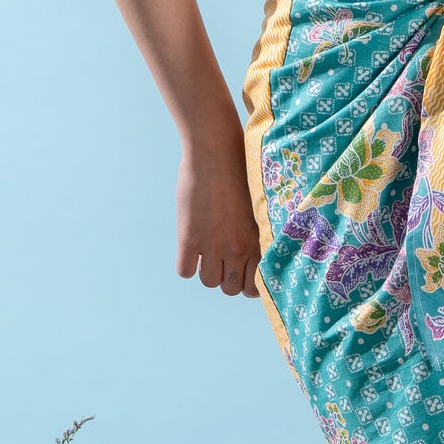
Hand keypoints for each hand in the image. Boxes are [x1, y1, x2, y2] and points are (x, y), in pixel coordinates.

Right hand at [177, 136, 260, 296]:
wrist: (216, 154)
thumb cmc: (240, 174)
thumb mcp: (257, 209)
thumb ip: (257, 236)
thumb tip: (252, 255)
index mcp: (258, 242)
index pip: (255, 287)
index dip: (246, 284)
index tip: (240, 272)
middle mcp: (238, 248)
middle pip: (230, 288)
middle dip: (226, 278)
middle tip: (221, 260)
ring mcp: (213, 245)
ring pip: (209, 282)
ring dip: (206, 271)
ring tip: (206, 252)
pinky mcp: (189, 238)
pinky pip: (185, 271)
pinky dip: (186, 264)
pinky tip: (190, 248)